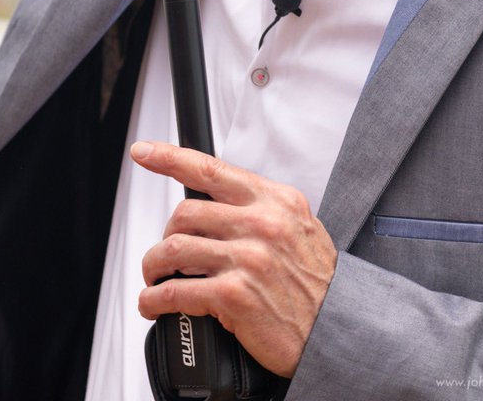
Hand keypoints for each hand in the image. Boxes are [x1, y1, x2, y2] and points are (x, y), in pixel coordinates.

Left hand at [131, 140, 337, 378]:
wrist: (338, 329)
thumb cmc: (315, 282)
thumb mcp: (298, 226)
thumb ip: (259, 208)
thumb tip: (215, 203)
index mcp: (275, 200)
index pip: (212, 169)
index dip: (170, 157)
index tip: (144, 152)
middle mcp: (261, 223)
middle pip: (185, 213)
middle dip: (166, 234)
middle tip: (164, 252)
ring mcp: (248, 258)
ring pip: (174, 249)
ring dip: (154, 266)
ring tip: (154, 277)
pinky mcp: (235, 296)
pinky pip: (177, 291)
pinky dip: (155, 299)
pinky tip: (153, 304)